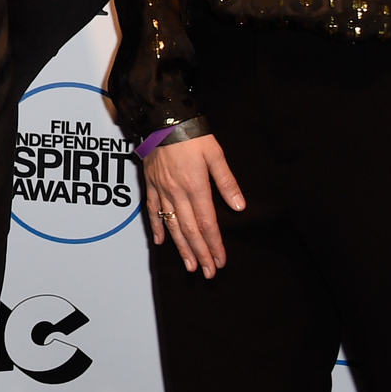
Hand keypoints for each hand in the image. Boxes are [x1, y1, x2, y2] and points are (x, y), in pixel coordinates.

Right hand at [143, 134, 245, 278]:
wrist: (163, 119)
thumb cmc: (192, 134)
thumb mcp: (215, 155)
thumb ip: (226, 182)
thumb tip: (239, 207)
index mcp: (195, 187)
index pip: (207, 223)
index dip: (214, 244)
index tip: (220, 261)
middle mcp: (177, 193)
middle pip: (190, 230)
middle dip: (200, 253)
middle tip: (207, 272)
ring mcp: (162, 190)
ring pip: (172, 225)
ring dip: (181, 247)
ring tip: (189, 265)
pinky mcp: (151, 184)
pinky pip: (152, 210)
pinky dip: (156, 227)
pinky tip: (160, 241)